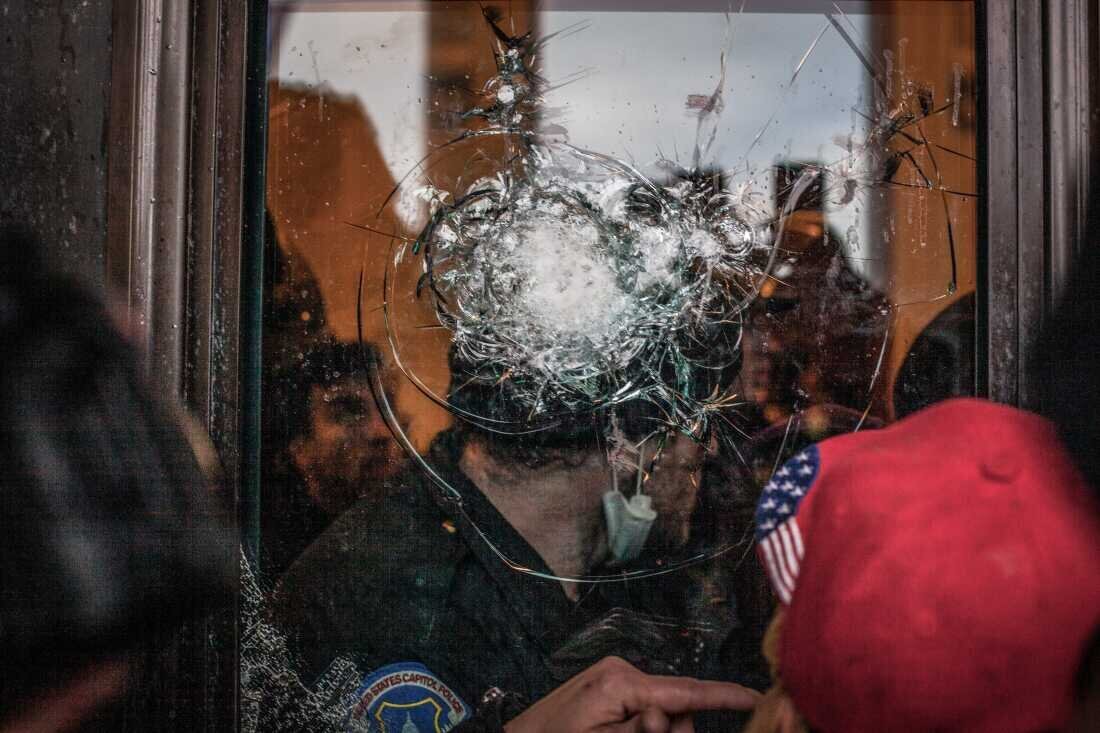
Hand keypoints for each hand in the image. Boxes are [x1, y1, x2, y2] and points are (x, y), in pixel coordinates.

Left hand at [503, 656, 759, 732]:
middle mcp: (622, 669)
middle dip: (674, 731)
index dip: (724, 697)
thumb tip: (666, 715)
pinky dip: (642, 726)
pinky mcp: (608, 684)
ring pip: (662, 709)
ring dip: (655, 731)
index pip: (685, 691)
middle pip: (677, 705)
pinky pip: (642, 708)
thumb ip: (640, 732)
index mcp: (622, 681)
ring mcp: (614, 675)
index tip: (758, 698)